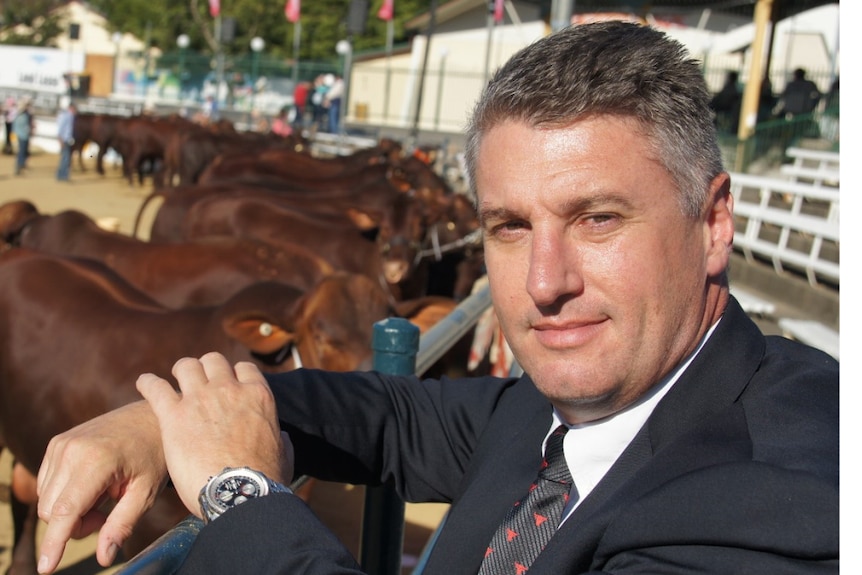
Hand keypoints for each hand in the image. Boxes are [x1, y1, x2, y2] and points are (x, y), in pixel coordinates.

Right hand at [36, 400, 167, 573]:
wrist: (149, 417)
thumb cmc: (153, 454)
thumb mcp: (146, 492)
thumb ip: (122, 524)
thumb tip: (104, 557)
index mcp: (96, 461)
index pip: (65, 511)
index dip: (54, 543)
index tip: (46, 567)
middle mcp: (72, 450)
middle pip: (52, 511)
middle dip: (74, 524)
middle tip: (106, 514)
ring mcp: (61, 444)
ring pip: (47, 500)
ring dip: (70, 509)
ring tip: (104, 495)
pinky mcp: (57, 443)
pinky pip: (47, 484)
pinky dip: (65, 494)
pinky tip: (92, 484)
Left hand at [136, 352, 292, 520]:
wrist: (240, 493)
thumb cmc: (264, 479)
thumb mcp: (284, 453)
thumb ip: (281, 438)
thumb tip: (282, 437)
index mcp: (257, 395)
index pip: (243, 368)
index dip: (233, 374)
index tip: (227, 384)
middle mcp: (229, 389)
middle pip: (213, 360)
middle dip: (205, 369)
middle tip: (198, 382)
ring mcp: (200, 399)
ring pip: (186, 366)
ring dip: (180, 372)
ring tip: (172, 381)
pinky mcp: (174, 415)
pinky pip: (155, 387)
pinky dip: (148, 383)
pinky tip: (144, 383)